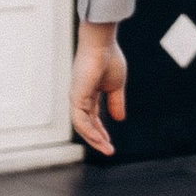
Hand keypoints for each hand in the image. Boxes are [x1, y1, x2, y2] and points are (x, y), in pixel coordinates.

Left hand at [71, 21, 127, 156]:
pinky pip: (81, 121)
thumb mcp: (116, 86)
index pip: (93, 118)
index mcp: (89, 94)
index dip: (101, 131)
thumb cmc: (109, 59)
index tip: (110, 142)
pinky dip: (90, 132)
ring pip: (82, 126)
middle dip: (98, 139)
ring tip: (107, 149)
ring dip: (94, 139)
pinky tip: (99, 139)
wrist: (102, 44)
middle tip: (109, 151)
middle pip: (87, 124)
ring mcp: (77, 98)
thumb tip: (119, 119)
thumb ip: (116, 102)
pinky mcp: (76, 98)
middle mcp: (80, 97)